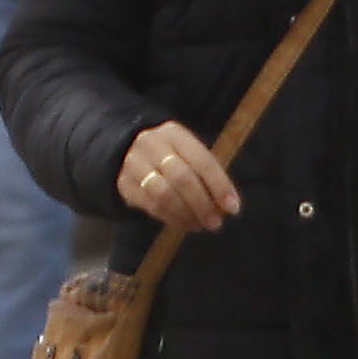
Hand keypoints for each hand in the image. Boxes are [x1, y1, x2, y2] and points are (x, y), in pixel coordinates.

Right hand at [121, 120, 238, 233]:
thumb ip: (208, 176)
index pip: (202, 161)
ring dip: (186, 214)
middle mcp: (151, 144)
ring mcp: (134, 163)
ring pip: (164, 194)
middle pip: (182, 178)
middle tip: (215, 223)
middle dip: (202, 204)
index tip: (233, 208)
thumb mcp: (189, 154)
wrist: (127, 149)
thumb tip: (228, 206)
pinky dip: (171, 218)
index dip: (220, 186)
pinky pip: (150, 205)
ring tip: (199, 225)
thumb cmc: (171, 156)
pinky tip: (183, 224)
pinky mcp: (124, 183)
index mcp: (174, 133)